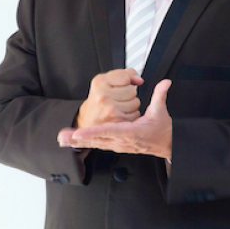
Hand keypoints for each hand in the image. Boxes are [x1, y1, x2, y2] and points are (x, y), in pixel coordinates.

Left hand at [58, 79, 172, 158]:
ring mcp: (119, 145)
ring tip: (64, 139)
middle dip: (80, 139)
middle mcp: (123, 140)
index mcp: (133, 132)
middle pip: (98, 140)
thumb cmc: (162, 130)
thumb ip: (160, 95)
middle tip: (64, 137)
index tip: (80, 132)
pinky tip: (75, 141)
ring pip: (97, 143)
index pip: (110, 131)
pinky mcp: (117, 146)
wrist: (166, 144)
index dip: (94, 132)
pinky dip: (87, 143)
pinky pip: (100, 144)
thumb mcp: (160, 112)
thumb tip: (165, 82)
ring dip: (80, 142)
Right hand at [75, 68, 143, 128]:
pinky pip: (136, 114)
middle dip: (129, 94)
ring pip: (136, 102)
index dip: (126, 81)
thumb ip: (126, 75)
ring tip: (120, 106)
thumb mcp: (107, 81)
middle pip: (132, 90)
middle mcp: (103, 96)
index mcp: (100, 83)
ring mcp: (110, 109)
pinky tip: (121, 114)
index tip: (119, 85)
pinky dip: (132, 114)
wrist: (89, 119)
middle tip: (118, 98)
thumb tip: (139, 80)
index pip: (126, 77)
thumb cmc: (100, 98)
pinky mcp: (117, 121)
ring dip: (131, 105)